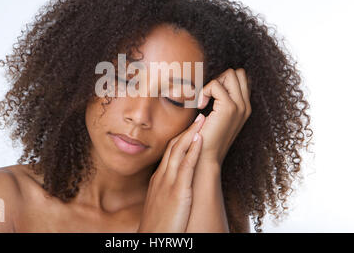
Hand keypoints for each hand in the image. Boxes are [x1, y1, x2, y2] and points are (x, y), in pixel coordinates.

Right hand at [137, 115, 204, 232]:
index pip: (168, 151)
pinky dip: (193, 151)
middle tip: (197, 115)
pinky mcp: (177, 191)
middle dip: (186, 129)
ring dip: (191, 133)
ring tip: (201, 119)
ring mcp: (168, 182)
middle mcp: (162, 176)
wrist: (152, 238)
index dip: (179, 137)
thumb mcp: (159, 203)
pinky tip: (199, 139)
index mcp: (158, 178)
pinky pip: (186, 166)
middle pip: (173, 146)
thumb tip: (173, 184)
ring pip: (178, 151)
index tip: (189, 127)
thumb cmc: (159, 224)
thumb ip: (165, 190)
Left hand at [196, 68, 251, 163]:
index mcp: (244, 107)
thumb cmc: (206, 137)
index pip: (241, 79)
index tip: (212, 96)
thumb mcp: (216, 116)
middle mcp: (245, 106)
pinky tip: (200, 106)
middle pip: (238, 72)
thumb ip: (219, 100)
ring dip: (214, 83)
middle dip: (220, 78)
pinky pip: (216, 84)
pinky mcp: (229, 108)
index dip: (224, 81)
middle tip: (209, 96)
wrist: (206, 157)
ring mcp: (240, 106)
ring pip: (230, 74)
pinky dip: (205, 91)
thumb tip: (212, 84)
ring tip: (205, 101)